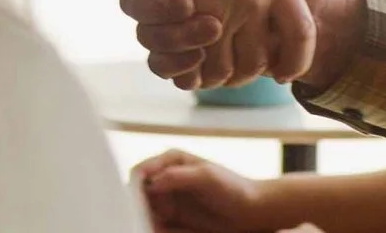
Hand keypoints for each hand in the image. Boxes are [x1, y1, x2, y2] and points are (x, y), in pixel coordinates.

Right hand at [131, 150, 273, 232]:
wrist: (251, 211)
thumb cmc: (233, 188)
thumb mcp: (206, 176)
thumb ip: (177, 176)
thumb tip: (150, 182)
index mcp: (170, 159)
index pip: (140, 171)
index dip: (133, 187)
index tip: (137, 204)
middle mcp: (164, 177)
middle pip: (136, 193)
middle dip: (135, 207)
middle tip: (145, 220)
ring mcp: (167, 198)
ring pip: (142, 211)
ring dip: (143, 221)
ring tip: (157, 227)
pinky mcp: (172, 218)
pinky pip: (153, 224)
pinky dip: (153, 229)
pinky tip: (162, 231)